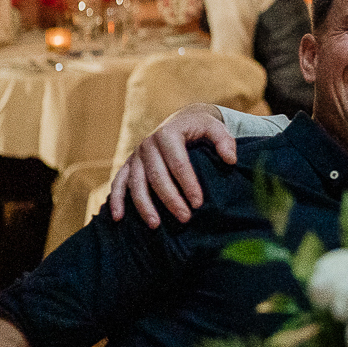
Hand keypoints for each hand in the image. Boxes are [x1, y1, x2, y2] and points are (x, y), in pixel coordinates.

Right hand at [107, 103, 234, 226]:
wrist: (180, 120)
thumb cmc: (199, 128)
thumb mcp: (214, 127)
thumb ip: (224, 140)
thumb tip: (230, 160)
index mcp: (168, 134)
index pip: (178, 163)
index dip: (188, 184)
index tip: (198, 203)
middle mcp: (148, 144)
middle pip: (157, 176)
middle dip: (170, 199)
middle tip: (185, 218)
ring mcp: (136, 155)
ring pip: (136, 183)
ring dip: (144, 205)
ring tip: (155, 226)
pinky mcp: (128, 164)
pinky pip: (119, 183)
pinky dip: (116, 200)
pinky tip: (118, 218)